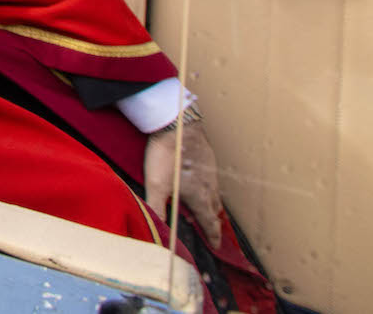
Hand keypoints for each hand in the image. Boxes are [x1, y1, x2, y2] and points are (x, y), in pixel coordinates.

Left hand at [144, 121, 222, 241]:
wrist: (178, 126)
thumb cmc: (168, 157)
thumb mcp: (157, 186)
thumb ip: (158, 209)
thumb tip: (159, 230)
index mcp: (200, 198)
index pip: (209, 222)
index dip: (212, 236)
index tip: (215, 245)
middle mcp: (209, 187)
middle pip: (215, 210)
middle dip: (213, 222)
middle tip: (211, 229)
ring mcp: (211, 171)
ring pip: (215, 194)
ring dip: (212, 205)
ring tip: (208, 209)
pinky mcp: (208, 158)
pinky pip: (213, 179)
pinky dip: (210, 187)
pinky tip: (202, 182)